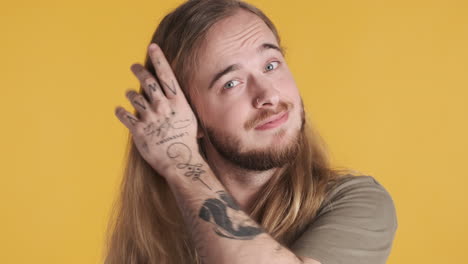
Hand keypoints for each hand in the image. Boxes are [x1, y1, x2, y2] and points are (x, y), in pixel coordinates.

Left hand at [114, 43, 198, 177]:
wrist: (181, 162)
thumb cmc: (188, 141)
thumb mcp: (190, 119)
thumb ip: (180, 106)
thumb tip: (177, 100)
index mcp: (177, 101)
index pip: (166, 74)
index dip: (158, 59)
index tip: (152, 47)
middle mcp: (162, 106)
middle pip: (147, 81)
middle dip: (139, 70)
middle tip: (134, 66)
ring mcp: (149, 117)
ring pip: (134, 96)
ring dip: (130, 93)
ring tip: (130, 93)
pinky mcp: (138, 130)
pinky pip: (124, 115)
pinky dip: (120, 111)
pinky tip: (120, 110)